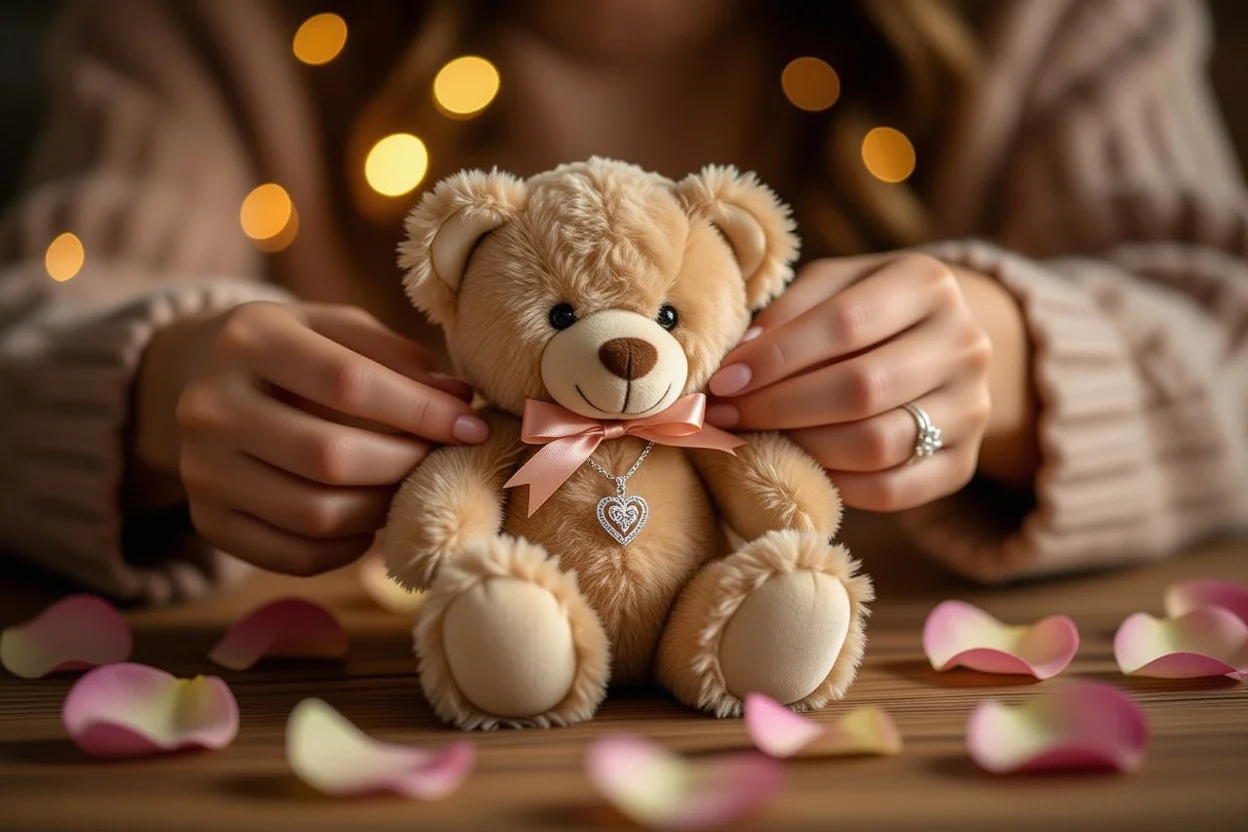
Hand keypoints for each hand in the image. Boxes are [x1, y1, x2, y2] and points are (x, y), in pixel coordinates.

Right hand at [143, 301, 484, 575]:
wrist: (199, 378)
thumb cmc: (297, 350)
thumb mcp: (340, 329)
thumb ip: (399, 358)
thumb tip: (459, 400)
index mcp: (249, 338)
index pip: (348, 382)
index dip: (420, 410)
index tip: (471, 425)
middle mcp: (210, 405)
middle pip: (330, 456)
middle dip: (404, 463)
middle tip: (440, 460)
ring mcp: (201, 470)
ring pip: (315, 514)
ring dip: (381, 509)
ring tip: (407, 488)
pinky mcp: (207, 520)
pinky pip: (294, 555)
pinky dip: (348, 547)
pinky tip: (368, 518)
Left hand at [704, 253, 998, 511]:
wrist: (942, 344)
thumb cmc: (868, 310)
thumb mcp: (833, 286)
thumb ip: (789, 312)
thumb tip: (739, 362)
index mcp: (928, 284)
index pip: (844, 323)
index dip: (776, 357)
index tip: (724, 381)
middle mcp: (964, 345)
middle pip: (861, 388)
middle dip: (779, 407)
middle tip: (727, 417)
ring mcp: (972, 409)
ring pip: (876, 444)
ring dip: (802, 447)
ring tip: (759, 440)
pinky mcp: (964, 465)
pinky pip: (893, 490)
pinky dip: (837, 485)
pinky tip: (800, 467)